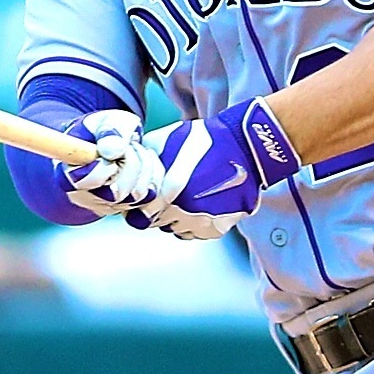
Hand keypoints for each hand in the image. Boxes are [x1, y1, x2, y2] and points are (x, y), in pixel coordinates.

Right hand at [60, 109, 164, 218]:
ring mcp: (109, 206)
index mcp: (69, 175)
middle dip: (130, 162)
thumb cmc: (100, 131)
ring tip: (134, 150)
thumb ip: (108, 131)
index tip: (110, 153)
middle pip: (118, 192)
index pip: (85, 181)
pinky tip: (144, 159)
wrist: (107, 143)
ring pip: (138, 194)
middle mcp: (86, 197)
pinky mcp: (130, 207)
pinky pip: (153, 194)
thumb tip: (113, 150)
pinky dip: (155, 173)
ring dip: (144, 165)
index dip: (103, 167)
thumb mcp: (103, 121)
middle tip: (127, 145)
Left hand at [140, 98, 300, 240]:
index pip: (140, 214)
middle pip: (157, 222)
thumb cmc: (206, 140)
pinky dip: (193, 223)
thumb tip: (127, 170)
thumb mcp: (164, 139)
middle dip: (156, 209)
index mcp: (168, 191)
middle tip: (165, 193)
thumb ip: (143, 159)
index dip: (139, 205)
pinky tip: (198, 206)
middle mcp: (184, 211)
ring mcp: (202, 221)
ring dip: (175, 217)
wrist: (246, 148)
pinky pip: (195, 233)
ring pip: (175, 229)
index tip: (143, 197)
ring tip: (183, 198)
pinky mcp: (218, 227)